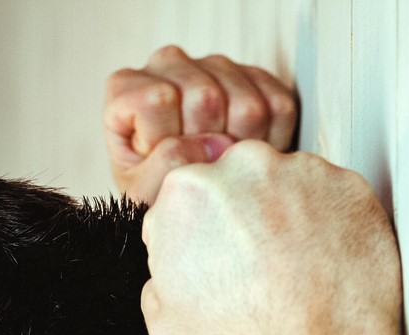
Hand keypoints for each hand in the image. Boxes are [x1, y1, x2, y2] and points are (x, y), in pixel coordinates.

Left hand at [105, 46, 298, 205]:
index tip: (165, 165)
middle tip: (198, 169)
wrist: (187, 196)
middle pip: (208, 99)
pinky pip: (280, 107)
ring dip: (241, 147)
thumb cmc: (155, 193)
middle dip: (208, 148)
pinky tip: (244, 154)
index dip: (170, 141)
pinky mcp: (255, 77)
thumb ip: (165, 169)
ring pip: (249, 104)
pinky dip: (272, 142)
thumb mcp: (142, 195)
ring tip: (220, 164)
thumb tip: (214, 146)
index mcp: (128, 87)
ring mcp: (214, 65)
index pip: (160, 99)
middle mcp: (169, 64)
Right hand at [141, 140, 400, 334]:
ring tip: (296, 270)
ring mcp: (304, 174)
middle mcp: (246, 168)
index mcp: (189, 192)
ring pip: (291, 185)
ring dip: (291, 215)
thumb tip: (172, 266)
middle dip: (248, 214)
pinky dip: (334, 224)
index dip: (204, 229)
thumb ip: (160, 274)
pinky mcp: (352, 189)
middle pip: (242, 180)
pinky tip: (326, 265)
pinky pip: (337, 198)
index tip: (220, 253)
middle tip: (260, 264)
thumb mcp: (163, 322)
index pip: (190, 196)